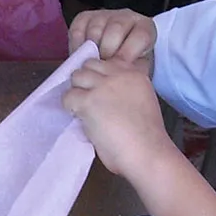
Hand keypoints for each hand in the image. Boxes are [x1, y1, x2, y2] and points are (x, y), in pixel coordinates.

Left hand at [62, 57, 178, 181]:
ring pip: (77, 76)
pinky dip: (70, 108)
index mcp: (134, 74)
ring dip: (77, 92)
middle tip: (89, 101)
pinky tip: (81, 119)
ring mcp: (102, 86)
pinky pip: (68, 97)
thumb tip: (102, 92)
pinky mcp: (89, 101)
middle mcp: (119, 74)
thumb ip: (124, 90)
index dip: (99, 77)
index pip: (107, 62)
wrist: (147, 153)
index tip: (100, 93)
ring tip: (83, 110)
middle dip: (86, 81)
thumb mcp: (141, 101)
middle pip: (90, 65)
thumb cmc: (145, 137)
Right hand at [68, 8, 156, 65]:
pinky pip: (78, 30)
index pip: (141, 35)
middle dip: (108, 51)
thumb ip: (132, 71)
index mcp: (145, 27)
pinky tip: (82, 57)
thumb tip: (121, 77)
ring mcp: (104, 15)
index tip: (120, 66)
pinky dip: (77, 47)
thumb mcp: (137, 68)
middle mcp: (126, 17)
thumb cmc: (128, 64)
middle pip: (116, 29)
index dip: (129, 53)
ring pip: (95, 30)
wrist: (115, 55)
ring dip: (92, 51)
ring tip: (93, 64)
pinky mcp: (85, 17)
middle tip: (104, 67)